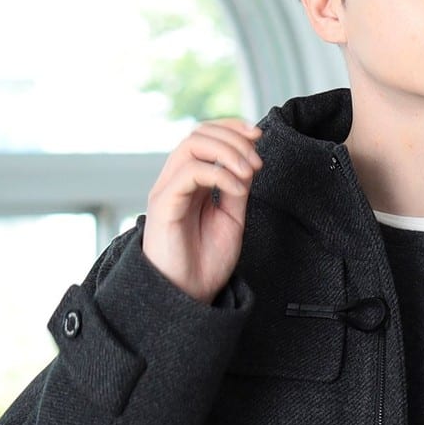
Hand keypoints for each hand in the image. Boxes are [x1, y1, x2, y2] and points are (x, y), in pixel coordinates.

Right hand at [142, 117, 264, 304]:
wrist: (188, 296)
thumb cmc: (205, 263)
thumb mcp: (231, 219)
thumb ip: (237, 190)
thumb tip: (250, 161)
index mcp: (192, 182)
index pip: (206, 137)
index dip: (232, 128)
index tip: (259, 136)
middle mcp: (176, 181)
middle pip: (199, 134)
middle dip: (234, 138)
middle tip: (257, 161)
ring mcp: (168, 190)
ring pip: (191, 145)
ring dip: (228, 152)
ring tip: (249, 173)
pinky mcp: (164, 204)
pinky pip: (189, 172)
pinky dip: (219, 174)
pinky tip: (237, 190)